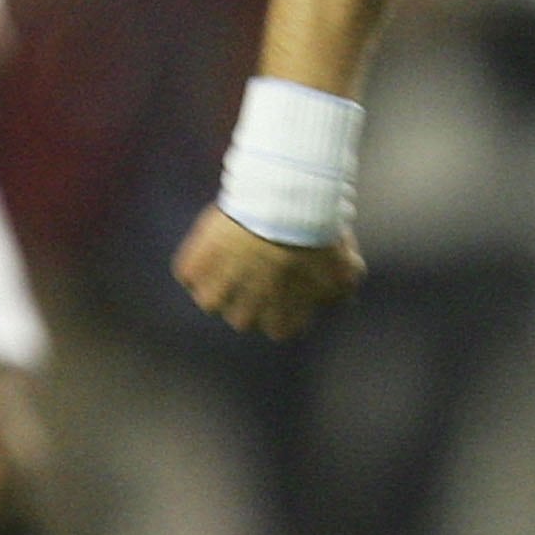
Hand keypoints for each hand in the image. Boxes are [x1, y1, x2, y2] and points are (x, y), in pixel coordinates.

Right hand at [174, 205, 365, 339]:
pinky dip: (198, 261)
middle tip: (257, 268)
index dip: (284, 306)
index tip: (286, 286)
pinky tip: (213, 245)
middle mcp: (245, 316)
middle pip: (242, 317)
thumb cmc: (316, 237)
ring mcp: (215, 294)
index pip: (279, 328)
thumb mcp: (345, 269)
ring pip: (211, 300)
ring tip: (232, 257)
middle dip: (249, 298)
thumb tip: (342, 300)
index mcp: (282, 322)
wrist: (280, 206)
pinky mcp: (192, 270)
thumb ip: (342, 290)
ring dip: (219, 283)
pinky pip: (188, 273)